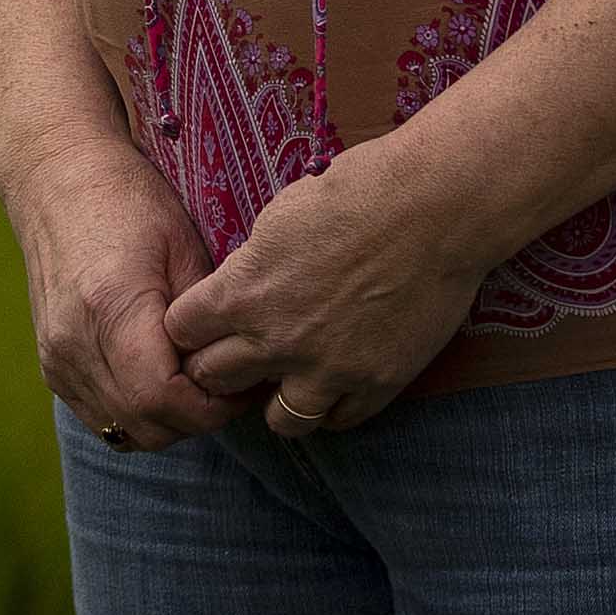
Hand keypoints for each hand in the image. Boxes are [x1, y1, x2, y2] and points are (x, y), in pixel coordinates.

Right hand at [0, 122, 232, 450]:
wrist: (57, 178)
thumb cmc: (128, 199)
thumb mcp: (182, 244)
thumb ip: (204, 316)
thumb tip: (235, 365)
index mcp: (110, 309)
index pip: (163, 400)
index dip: (212, 407)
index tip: (242, 385)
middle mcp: (74, 344)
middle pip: (146, 426)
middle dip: (197, 420)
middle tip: (230, 387)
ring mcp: (57, 359)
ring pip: (125, 430)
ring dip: (168, 422)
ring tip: (198, 383)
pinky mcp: (51, 364)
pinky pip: (102, 416)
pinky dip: (137, 413)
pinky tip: (162, 380)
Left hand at [161, 136, 489, 439]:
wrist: (435, 208)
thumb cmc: (358, 192)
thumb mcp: (280, 217)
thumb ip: (252, 267)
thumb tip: (243, 288)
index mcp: (245, 291)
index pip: (180, 332)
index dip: (189, 326)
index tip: (204, 323)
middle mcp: (277, 339)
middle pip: (214, 380)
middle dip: (220, 367)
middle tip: (239, 356)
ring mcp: (328, 369)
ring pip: (278, 422)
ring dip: (277, 401)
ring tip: (290, 379)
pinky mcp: (376, 383)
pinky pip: (339, 421)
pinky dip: (334, 406)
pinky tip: (339, 380)